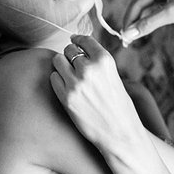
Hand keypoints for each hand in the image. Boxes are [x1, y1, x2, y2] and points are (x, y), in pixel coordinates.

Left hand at [50, 34, 145, 152]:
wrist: (120, 133)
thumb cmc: (119, 106)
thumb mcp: (113, 77)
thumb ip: (97, 63)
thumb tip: (78, 47)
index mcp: (105, 61)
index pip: (84, 40)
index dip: (78, 40)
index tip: (74, 40)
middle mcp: (89, 69)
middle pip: (68, 50)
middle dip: (70, 56)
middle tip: (75, 66)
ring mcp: (75, 83)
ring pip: (57, 61)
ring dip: (62, 66)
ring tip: (70, 76)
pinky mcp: (65, 97)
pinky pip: (53, 78)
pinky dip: (57, 80)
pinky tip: (66, 88)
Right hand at [120, 0, 173, 45]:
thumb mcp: (171, 13)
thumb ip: (148, 24)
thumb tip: (128, 34)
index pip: (137, 2)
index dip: (128, 19)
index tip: (123, 35)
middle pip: (142, 6)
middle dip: (134, 22)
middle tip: (127, 39)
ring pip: (150, 11)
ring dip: (143, 24)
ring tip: (134, 38)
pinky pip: (159, 14)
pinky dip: (153, 22)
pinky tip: (147, 31)